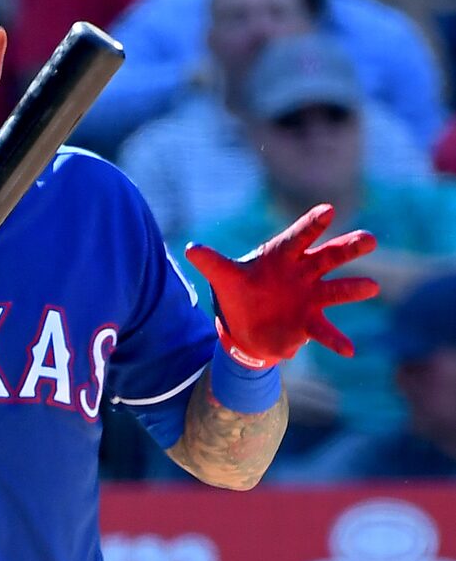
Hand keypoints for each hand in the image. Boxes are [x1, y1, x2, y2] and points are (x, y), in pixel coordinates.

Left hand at [184, 204, 378, 368]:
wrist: (243, 325)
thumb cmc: (239, 291)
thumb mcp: (223, 277)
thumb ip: (212, 263)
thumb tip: (191, 250)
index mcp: (283, 256)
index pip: (299, 237)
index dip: (312, 224)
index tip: (329, 210)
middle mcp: (303, 273)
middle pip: (328, 256)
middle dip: (348, 247)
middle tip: (368, 238)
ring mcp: (310, 297)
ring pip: (335, 290)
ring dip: (353, 288)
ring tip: (371, 287)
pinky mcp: (309, 323)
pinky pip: (325, 331)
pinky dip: (336, 340)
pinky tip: (349, 350)